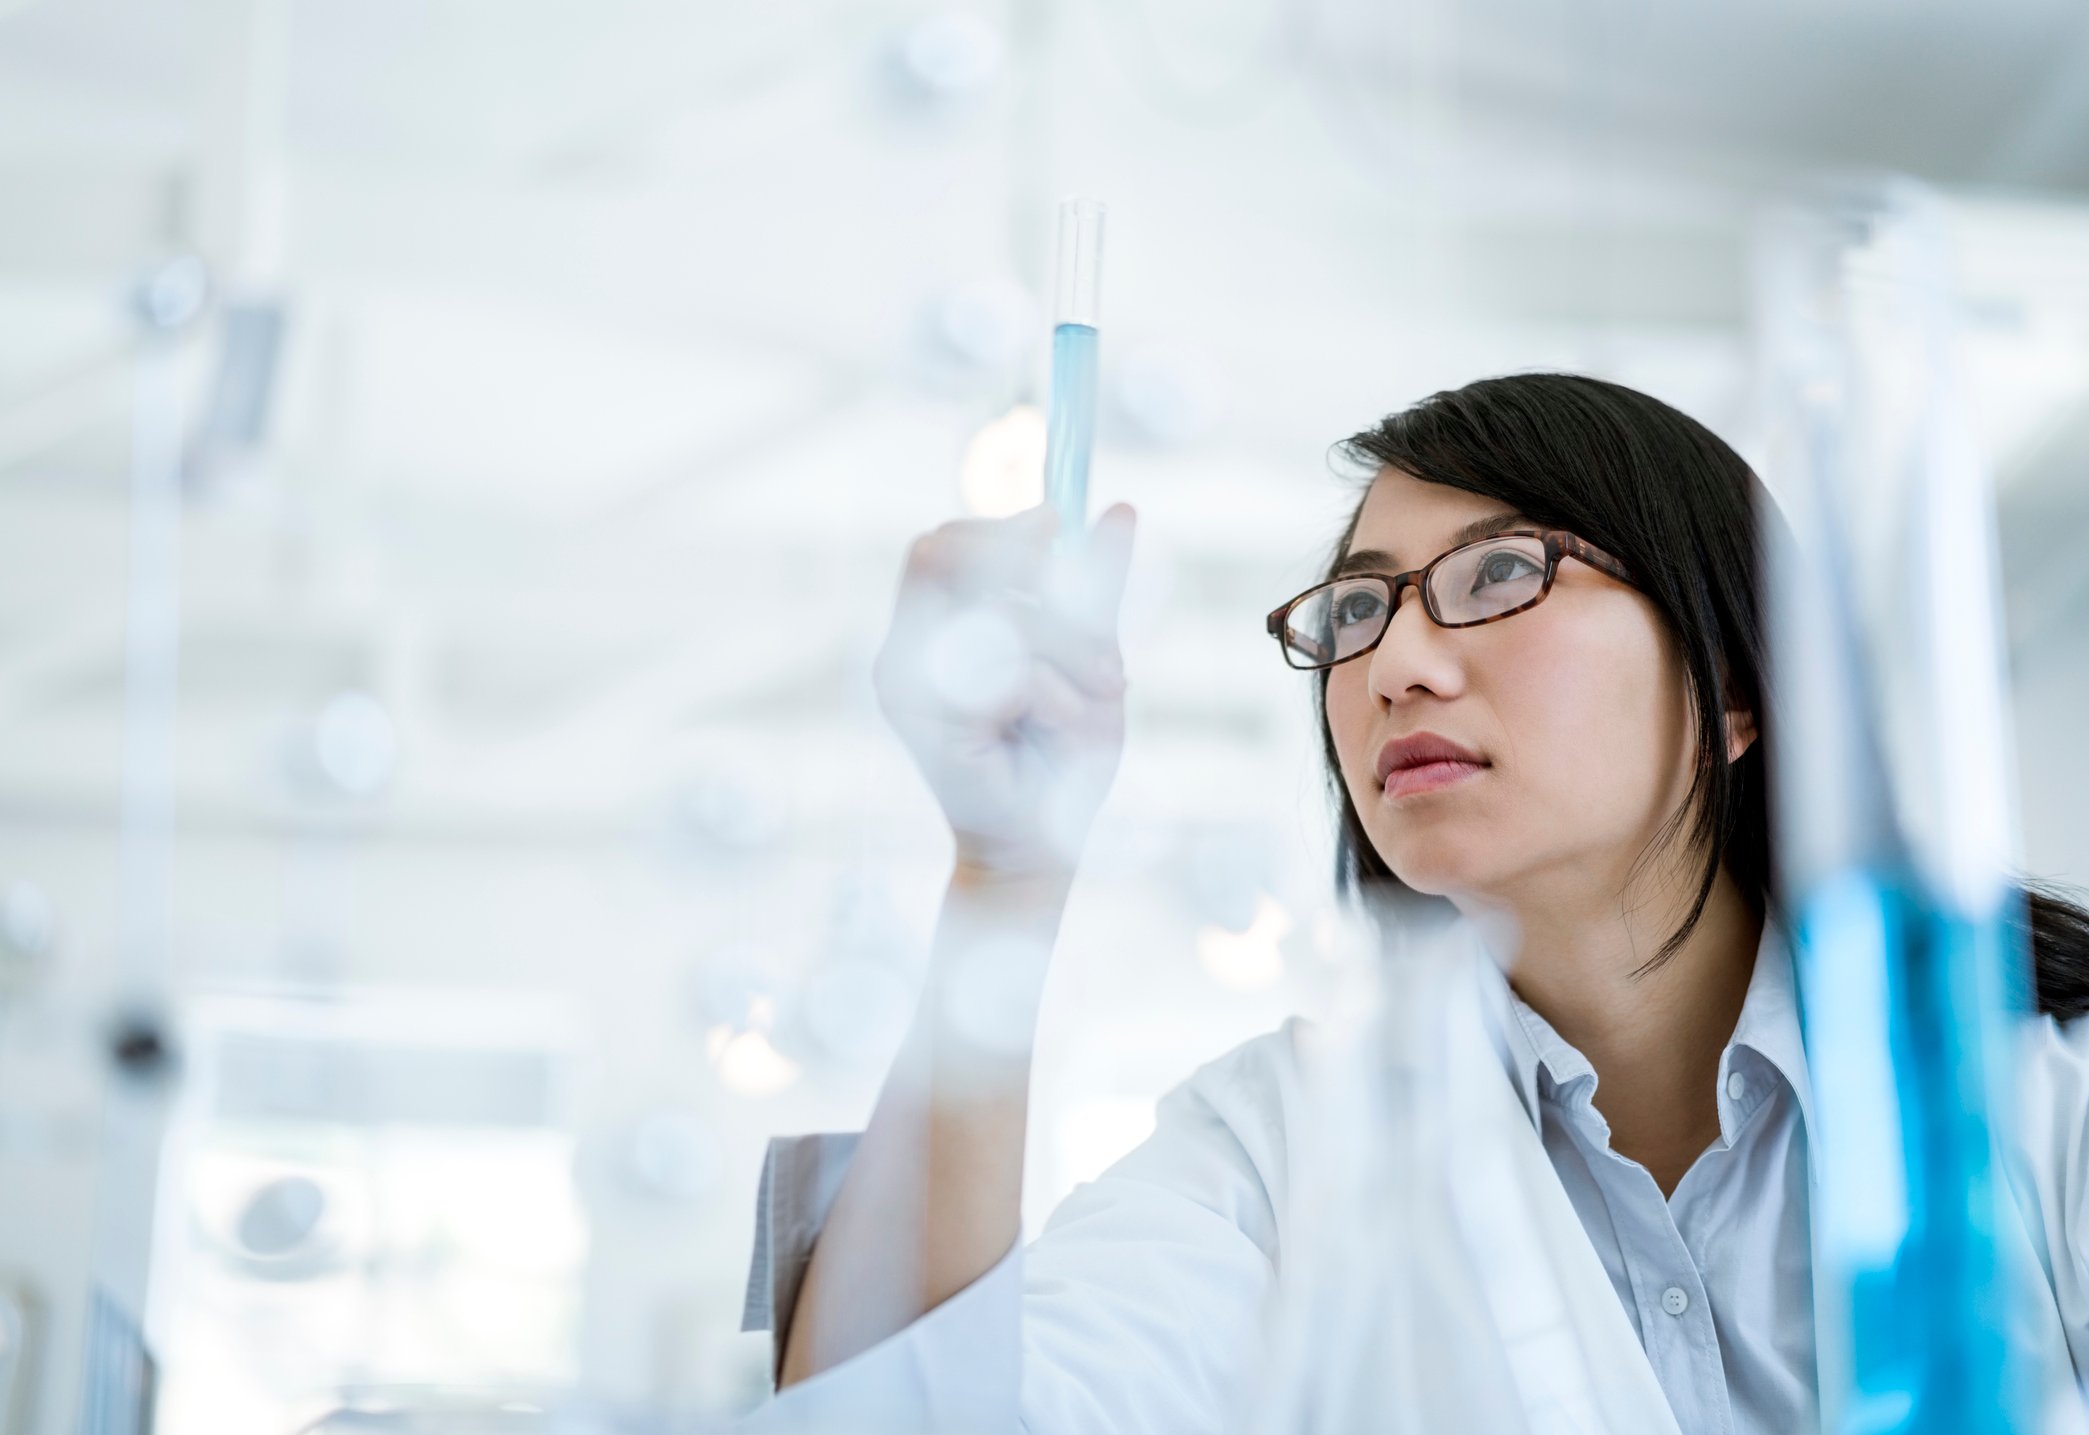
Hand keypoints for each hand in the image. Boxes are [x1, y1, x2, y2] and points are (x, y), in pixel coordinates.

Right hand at [872, 502, 1137, 881]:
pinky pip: (1011, 671)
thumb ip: (1093, 589)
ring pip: (992, 613)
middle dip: (1028, 571)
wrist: (1042, 848)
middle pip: (943, 552)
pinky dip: (1057, 694)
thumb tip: (1120, 509)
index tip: (1057, 530)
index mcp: (932, 631)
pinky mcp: (927, 721)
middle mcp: (904, 652)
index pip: (942, 543)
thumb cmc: (1059, 757)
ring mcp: (905, 686)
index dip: (1001, 527)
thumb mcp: (1088, 656)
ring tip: (1093, 693)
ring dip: (1063, 647)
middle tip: (1093, 622)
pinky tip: (1061, 727)